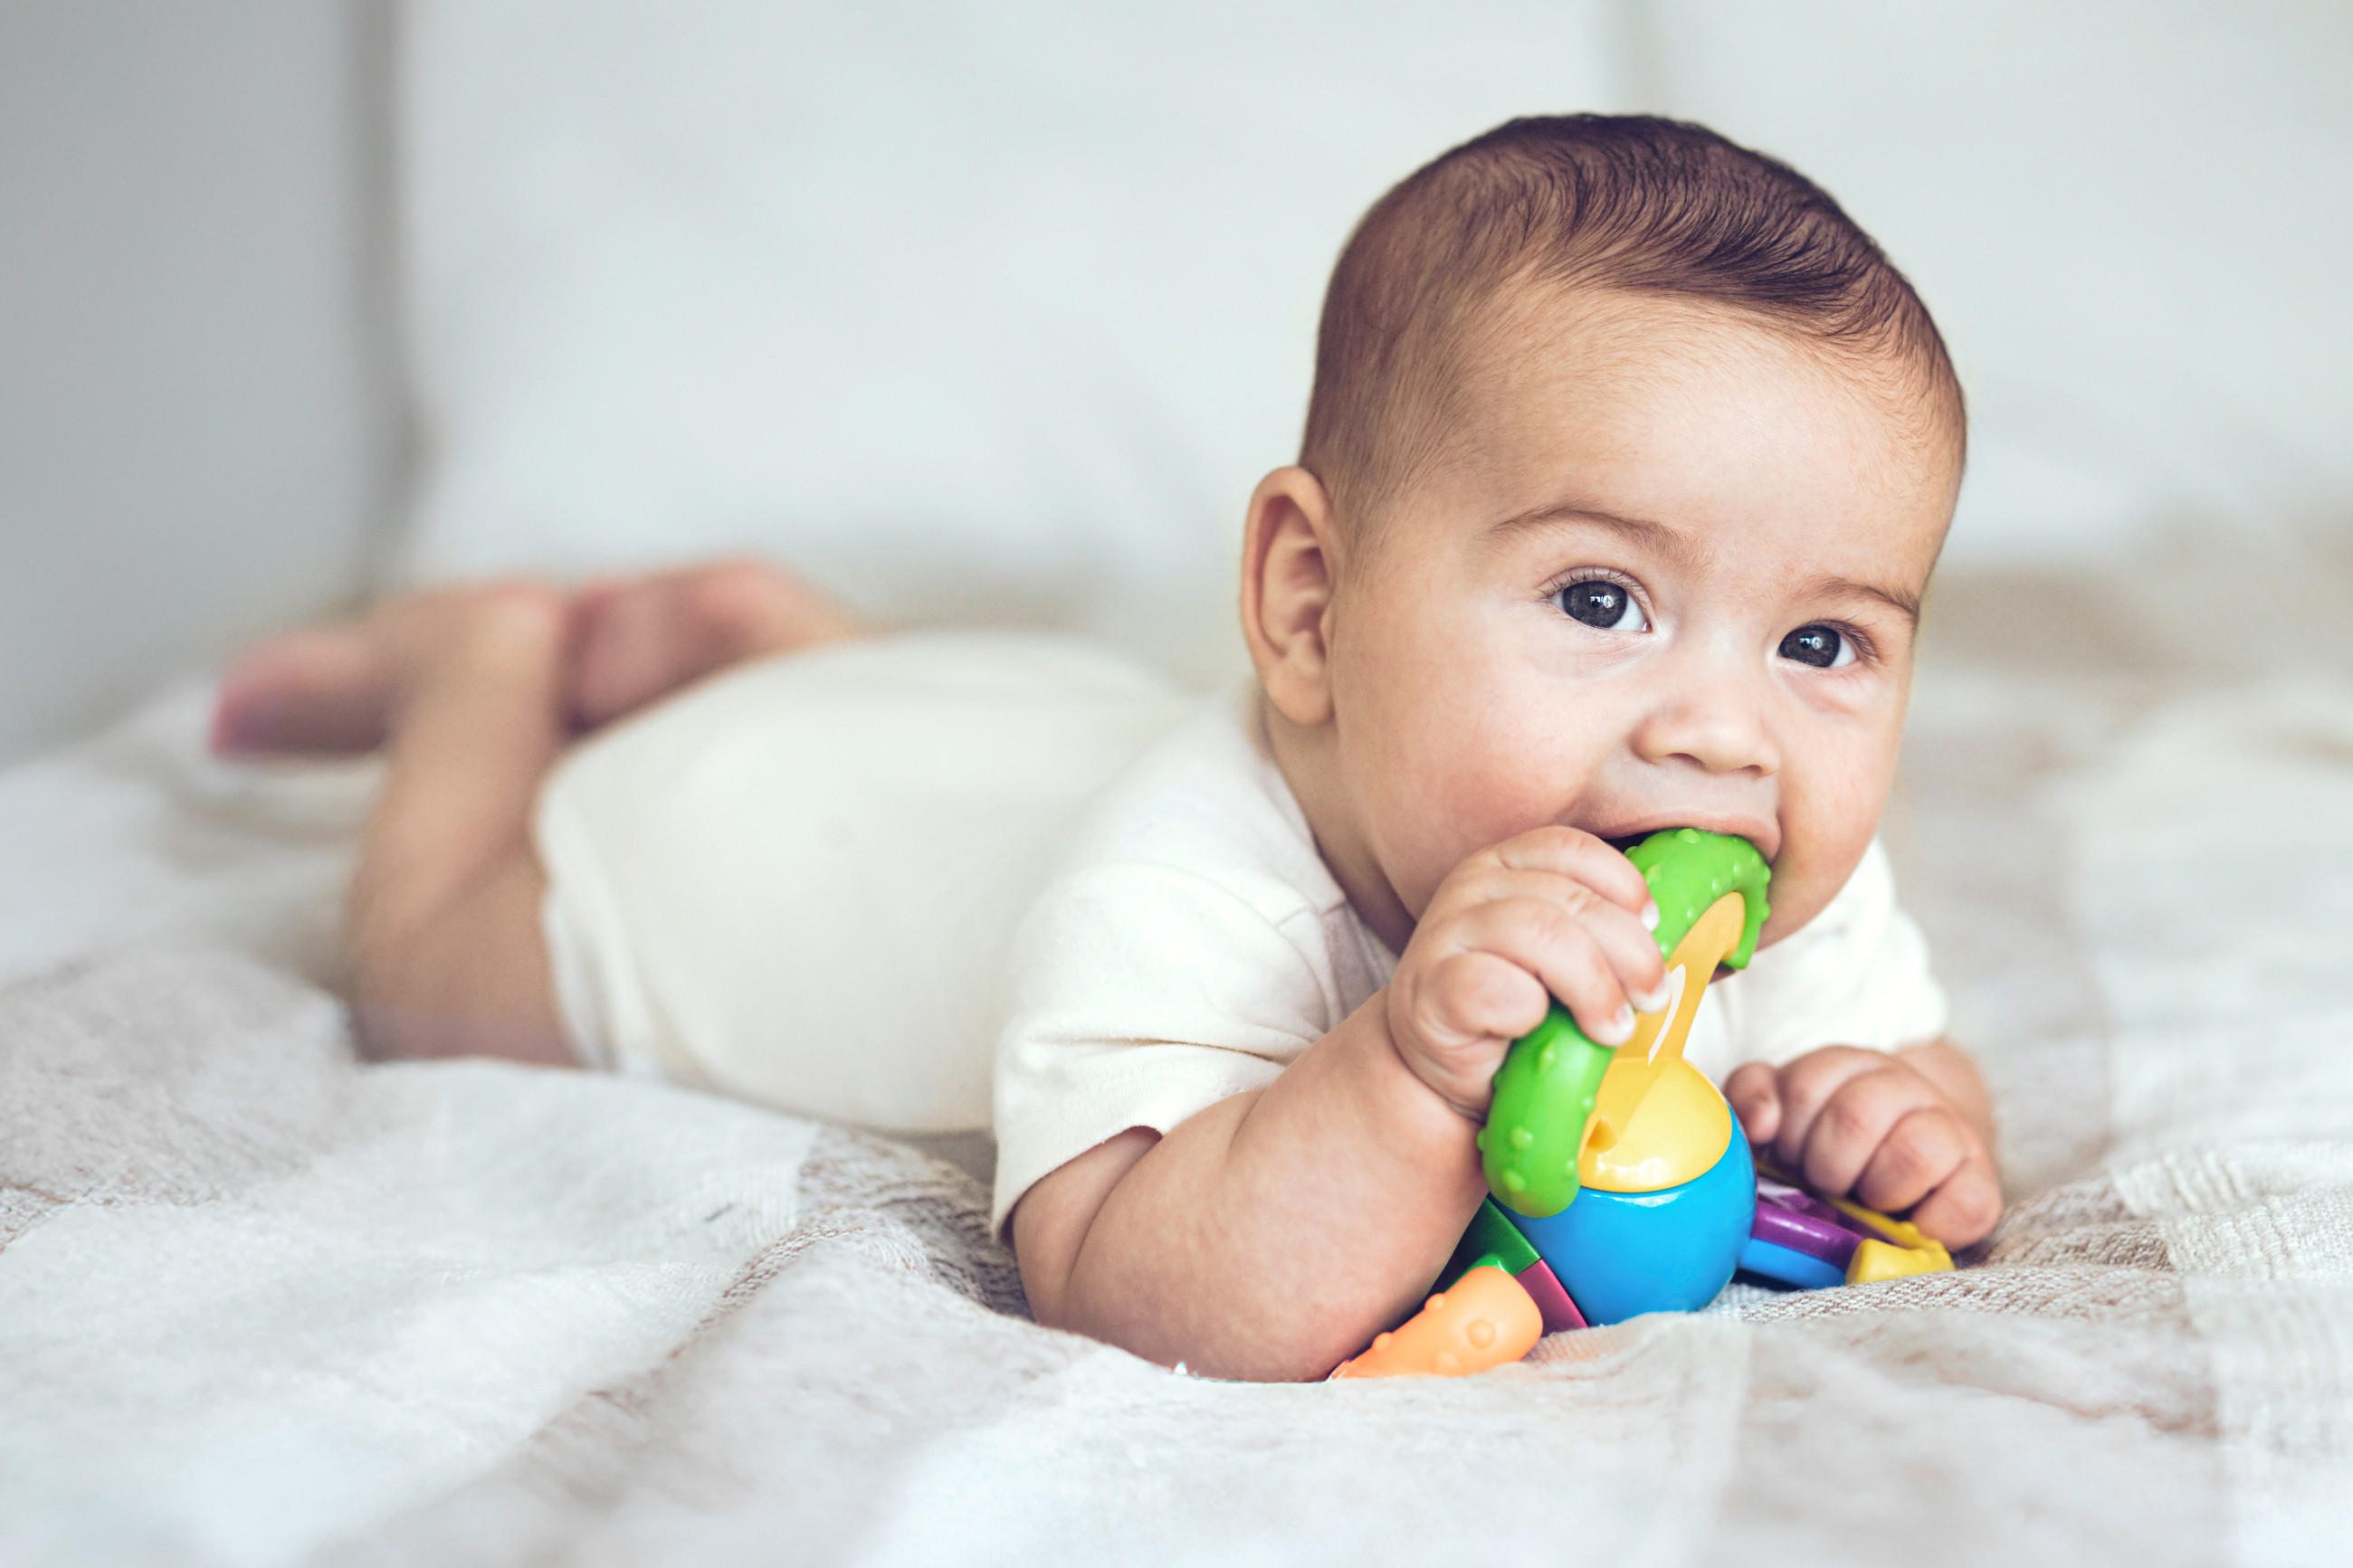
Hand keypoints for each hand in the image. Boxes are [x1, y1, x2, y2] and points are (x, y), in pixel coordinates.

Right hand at [1384, 827, 1668, 1117]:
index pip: (1569, 847)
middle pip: (1568, 898)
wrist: (1447, 1071)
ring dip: (1591, 984)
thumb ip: (1601, 935)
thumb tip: (1688, 939)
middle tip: (1653, 998)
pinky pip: (1492, 986)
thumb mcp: (1563, 959)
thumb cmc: (1517, 1011)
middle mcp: (1472, 887)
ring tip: (1612, 1027)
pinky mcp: (1431, 990)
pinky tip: (1539, 1031)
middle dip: (1627, 951)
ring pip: (1537, 934)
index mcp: (1506, 865)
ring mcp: (1445, 934)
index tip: (1655, 926)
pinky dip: (1530, 1010)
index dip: (1622, 884)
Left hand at [1725, 1043, 2000, 1247]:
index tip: (1788, 1156)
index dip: (1788, 1133)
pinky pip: (1966, 1205)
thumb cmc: (1831, 1138)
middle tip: (1825, 1184)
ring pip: (1914, 1152)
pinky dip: (1931, 1226)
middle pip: (1854, 1118)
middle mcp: (1903, 1088)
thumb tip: (1761, 1123)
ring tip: (1866, 1201)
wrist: (1915, 1152)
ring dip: (1877, 1190)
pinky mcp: (1982, 1182)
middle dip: (1826, 1166)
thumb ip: (1753, 1098)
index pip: (1806, 1086)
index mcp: (1847, 1067)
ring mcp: (1949, 1131)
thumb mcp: (1783, 1108)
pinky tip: (1908, 1225)